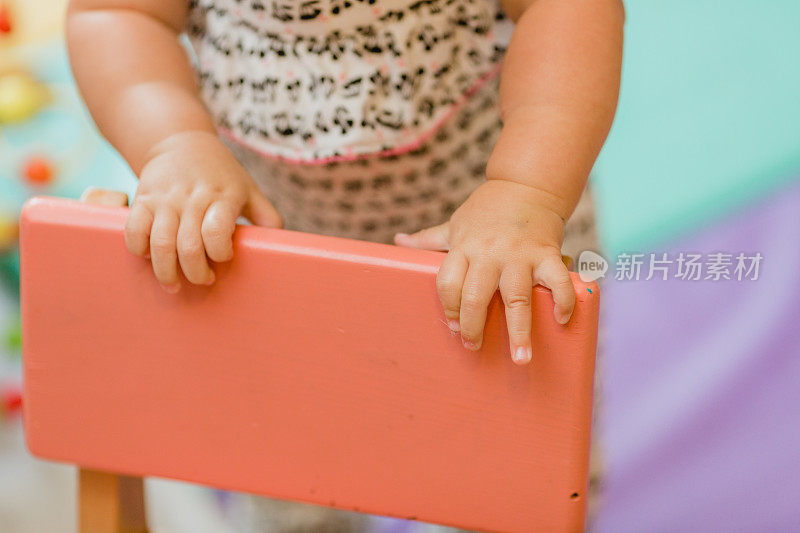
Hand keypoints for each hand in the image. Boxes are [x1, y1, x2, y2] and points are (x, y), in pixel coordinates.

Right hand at [125, 131, 281, 291]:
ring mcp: (166, 198)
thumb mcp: (248, 188)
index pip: (217, 233)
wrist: (180, 141)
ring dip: (166, 272)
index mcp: (224, 196)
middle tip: (203, 280)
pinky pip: (135, 231)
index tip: (224, 260)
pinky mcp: (143, 198)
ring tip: (174, 284)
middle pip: (189, 247)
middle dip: (196, 273)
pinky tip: (150, 257)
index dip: (220, 254)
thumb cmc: (221, 174)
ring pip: (161, 244)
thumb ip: (266, 215)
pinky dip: (140, 250)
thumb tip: (281, 244)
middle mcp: (194, 197)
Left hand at [394, 180, 574, 364]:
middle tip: (474, 348)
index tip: (454, 328)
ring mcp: (519, 255)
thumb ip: (429, 239)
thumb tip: (398, 241)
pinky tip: (561, 320)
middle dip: (473, 327)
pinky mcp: (547, 254)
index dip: (449, 309)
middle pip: (476, 296)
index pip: (448, 283)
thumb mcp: (455, 223)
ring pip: (516, 297)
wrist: (527, 185)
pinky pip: (557, 281)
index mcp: (464, 247)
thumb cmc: (487, 209)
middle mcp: (489, 253)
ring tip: (521, 358)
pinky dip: (563, 301)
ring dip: (519, 330)